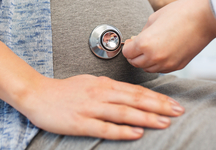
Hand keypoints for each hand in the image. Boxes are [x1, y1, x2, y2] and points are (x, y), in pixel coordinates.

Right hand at [22, 75, 184, 139]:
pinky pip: (105, 127)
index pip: (136, 91)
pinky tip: (136, 133)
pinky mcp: (80, 123)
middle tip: (178, 111)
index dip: (156, 97)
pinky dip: (122, 131)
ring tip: (164, 122)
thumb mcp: (90, 83)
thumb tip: (129, 94)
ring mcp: (90, 108)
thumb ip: (110, 88)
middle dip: (159, 106)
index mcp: (104, 84)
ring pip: (124, 112)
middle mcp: (100, 93)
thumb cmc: (65, 90)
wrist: (37, 94)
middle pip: (135, 100)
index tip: (173, 103)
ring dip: (146, 117)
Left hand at [122, 0, 215, 72]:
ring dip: (146, 60)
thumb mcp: (153, 18)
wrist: (204, 18)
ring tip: (151, 47)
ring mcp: (167, 64)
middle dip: (135, 54)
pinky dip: (158, 63)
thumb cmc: (180, 13)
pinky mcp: (178, 66)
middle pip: (135, 63)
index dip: (128, 46)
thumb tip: (136, 41)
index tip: (132, 41)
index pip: (127, 52)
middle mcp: (155, 57)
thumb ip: (142, 33)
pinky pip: (161, 69)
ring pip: (148, 69)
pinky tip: (162, 51)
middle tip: (138, 44)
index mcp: (145, 43)